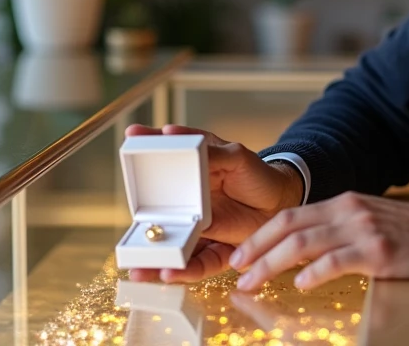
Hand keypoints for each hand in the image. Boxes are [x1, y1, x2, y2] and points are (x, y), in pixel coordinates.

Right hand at [123, 124, 303, 282]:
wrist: (282, 200)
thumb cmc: (255, 174)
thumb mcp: (234, 156)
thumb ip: (208, 152)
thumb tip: (174, 136)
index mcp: (188, 177)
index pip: (159, 172)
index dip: (141, 163)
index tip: (128, 150)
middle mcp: (186, 205)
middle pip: (157, 221)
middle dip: (139, 235)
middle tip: (126, 240)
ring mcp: (198, 229)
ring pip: (172, 247)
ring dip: (154, 260)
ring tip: (138, 268)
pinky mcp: (215, 250)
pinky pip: (198, 263)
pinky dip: (185, 270)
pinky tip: (171, 273)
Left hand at [228, 192, 408, 291]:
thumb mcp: (369, 221)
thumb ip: (339, 229)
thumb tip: (302, 251)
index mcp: (344, 203)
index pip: (290, 214)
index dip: (260, 234)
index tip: (240, 252)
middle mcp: (348, 211)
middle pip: (289, 226)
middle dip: (256, 248)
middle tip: (235, 268)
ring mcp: (363, 230)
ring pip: (304, 244)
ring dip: (271, 263)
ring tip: (252, 282)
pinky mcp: (378, 252)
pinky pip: (336, 261)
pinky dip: (313, 273)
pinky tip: (300, 284)